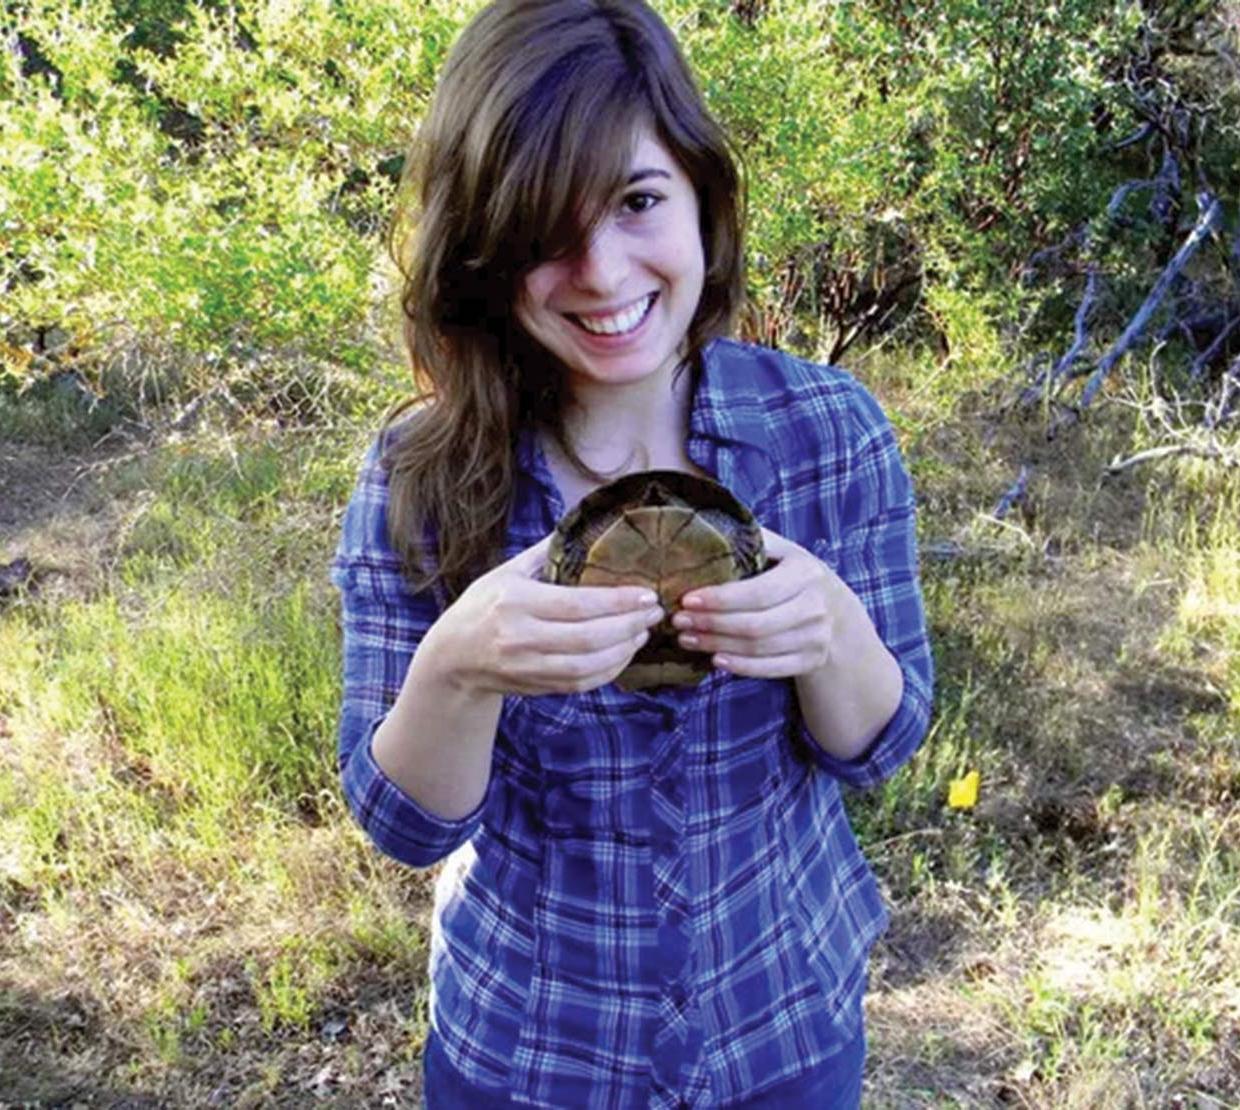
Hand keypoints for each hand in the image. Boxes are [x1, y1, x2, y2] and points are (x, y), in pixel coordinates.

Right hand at [426, 534, 664, 695]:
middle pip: (588, 638)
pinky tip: (623, 654)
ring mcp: (527, 667)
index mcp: (515, 602)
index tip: (647, 594)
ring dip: (623, 651)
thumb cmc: (481, 607)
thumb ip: (543, 552)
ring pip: (588, 666)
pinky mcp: (535, 687)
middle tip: (654, 612)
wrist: (451, 658)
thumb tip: (581, 522)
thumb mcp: (505, 572)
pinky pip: (580, 684)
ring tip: (642, 632)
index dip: (618, 601)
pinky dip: (608, 672)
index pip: (577, 604)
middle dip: (629, 626)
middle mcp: (520, 637)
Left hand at [671, 528, 848, 679]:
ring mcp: (816, 637)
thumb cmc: (795, 576)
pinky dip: (741, 667)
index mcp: (805, 573)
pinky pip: (771, 669)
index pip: (758, 591)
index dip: (720, 599)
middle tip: (679, 621)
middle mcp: (815, 607)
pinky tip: (715, 660)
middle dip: (711, 624)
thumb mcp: (783, 551)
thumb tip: (704, 526)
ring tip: (687, 639)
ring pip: (759, 648)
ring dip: (717, 645)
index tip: (687, 599)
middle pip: (755, 624)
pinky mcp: (811, 660)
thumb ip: (752, 540)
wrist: (838, 612)